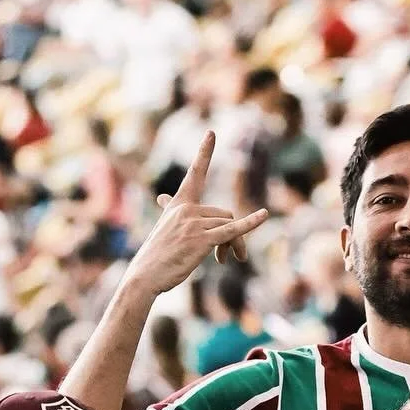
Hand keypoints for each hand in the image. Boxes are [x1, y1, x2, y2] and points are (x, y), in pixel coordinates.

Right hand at [130, 132, 268, 295]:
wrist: (145, 276)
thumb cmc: (156, 255)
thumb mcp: (163, 227)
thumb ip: (169, 210)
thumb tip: (162, 197)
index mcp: (178, 204)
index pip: (195, 174)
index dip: (204, 153)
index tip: (211, 132)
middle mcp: (186, 209)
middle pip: (225, 213)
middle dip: (232, 235)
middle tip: (226, 257)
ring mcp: (194, 223)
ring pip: (230, 227)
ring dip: (233, 245)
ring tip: (225, 261)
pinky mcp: (201, 239)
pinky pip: (232, 230)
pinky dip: (250, 224)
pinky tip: (264, 215)